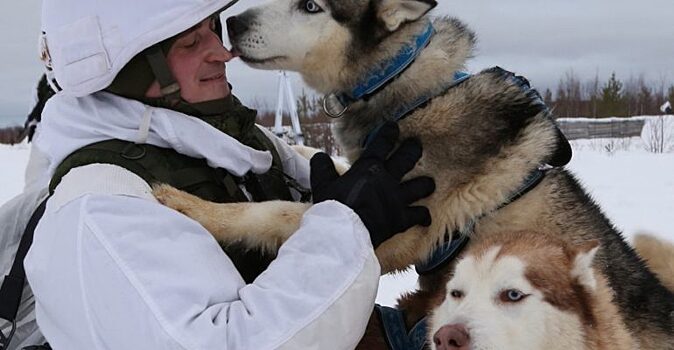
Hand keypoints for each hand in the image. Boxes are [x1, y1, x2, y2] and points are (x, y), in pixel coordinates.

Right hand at [311, 122, 434, 248]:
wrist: (344, 232)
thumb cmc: (333, 207)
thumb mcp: (322, 184)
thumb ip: (322, 168)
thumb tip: (320, 156)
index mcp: (369, 168)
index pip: (382, 143)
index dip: (389, 133)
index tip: (394, 127)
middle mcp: (388, 179)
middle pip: (408, 158)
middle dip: (413, 149)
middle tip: (416, 145)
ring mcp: (398, 199)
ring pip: (422, 186)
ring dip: (425, 184)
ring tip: (428, 183)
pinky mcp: (403, 218)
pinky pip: (420, 215)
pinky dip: (423, 216)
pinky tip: (425, 217)